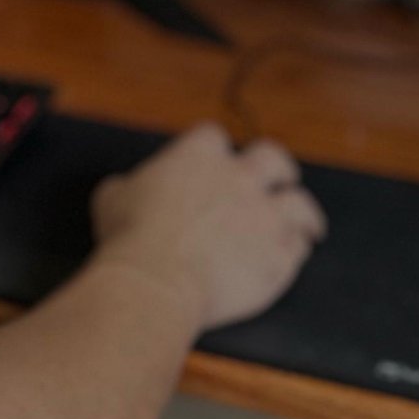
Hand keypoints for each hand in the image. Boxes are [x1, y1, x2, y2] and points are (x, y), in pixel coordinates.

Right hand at [89, 123, 325, 330]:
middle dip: (279, 169)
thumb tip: (124, 189)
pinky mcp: (278, 255)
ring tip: (307, 224)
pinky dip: (295, 250)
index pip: (213, 136)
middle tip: (280, 178)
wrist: (157, 282)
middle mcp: (239, 179)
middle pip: (274, 159)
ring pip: (300, 205)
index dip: (214, 148)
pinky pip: (298, 249)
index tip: (214, 159)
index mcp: (197, 157)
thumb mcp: (111, 199)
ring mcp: (264, 216)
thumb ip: (127, 187)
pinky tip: (290, 256)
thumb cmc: (129, 239)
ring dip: (303, 213)